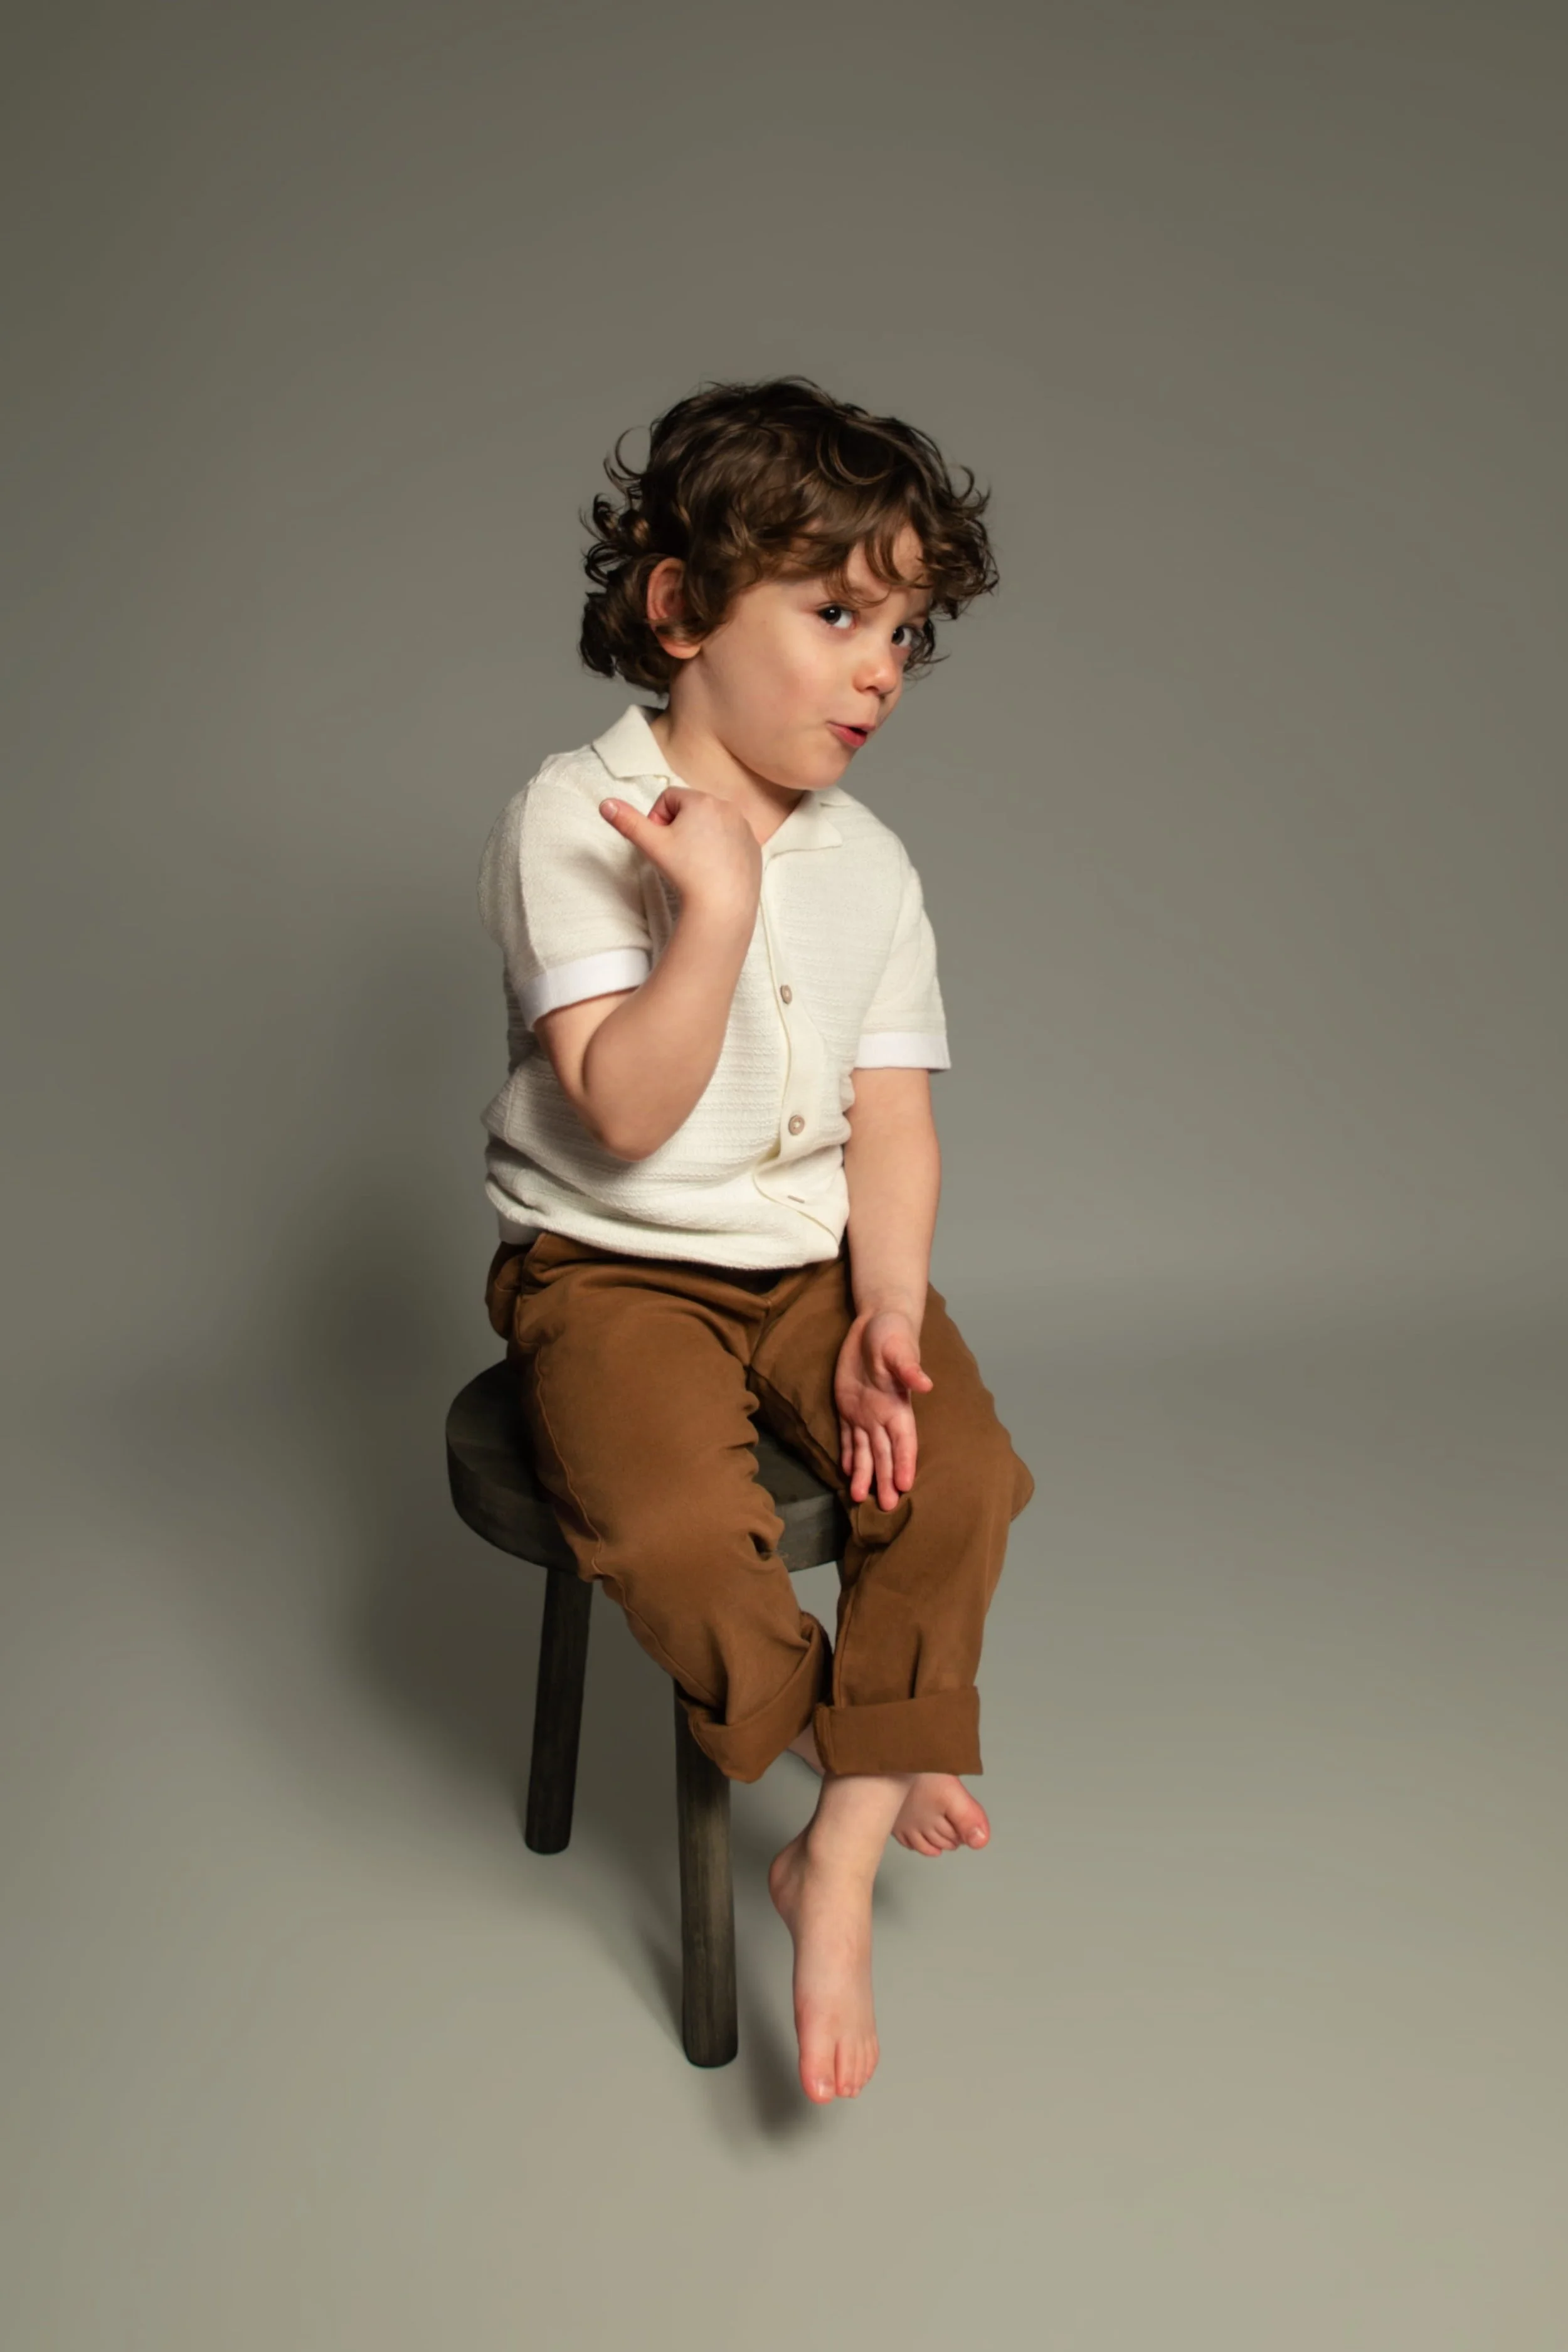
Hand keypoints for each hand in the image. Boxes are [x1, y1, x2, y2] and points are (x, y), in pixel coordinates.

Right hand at [600, 785, 760, 925]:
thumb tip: (605, 803)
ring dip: (699, 837)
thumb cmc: (686, 872)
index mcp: (702, 800)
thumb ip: (627, 822)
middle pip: (691, 809)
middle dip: (679, 827)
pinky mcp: (754, 846)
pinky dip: (719, 850)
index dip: (657, 819)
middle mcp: (727, 807)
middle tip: (676, 856)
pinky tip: (713, 870)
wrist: (723, 906)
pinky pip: (730, 840)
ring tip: (695, 864)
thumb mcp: (651, 845)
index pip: (668, 798)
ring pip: (711, 824)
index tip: (660, 843)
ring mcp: (744, 827)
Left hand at [834, 1308, 934, 1510]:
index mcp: (898, 1405)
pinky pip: (847, 1436)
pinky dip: (846, 1454)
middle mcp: (883, 1415)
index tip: (905, 1486)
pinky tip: (845, 1471)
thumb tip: (926, 1384)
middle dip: (885, 1479)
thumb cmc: (892, 1332)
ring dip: (863, 1474)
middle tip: (887, 1507)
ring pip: (864, 1451)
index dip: (904, 1463)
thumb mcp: (898, 1347)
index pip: (903, 1441)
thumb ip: (909, 1367)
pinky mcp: (848, 1406)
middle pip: (885, 1453)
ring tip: (858, 1498)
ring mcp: (865, 1413)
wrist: (875, 1321)